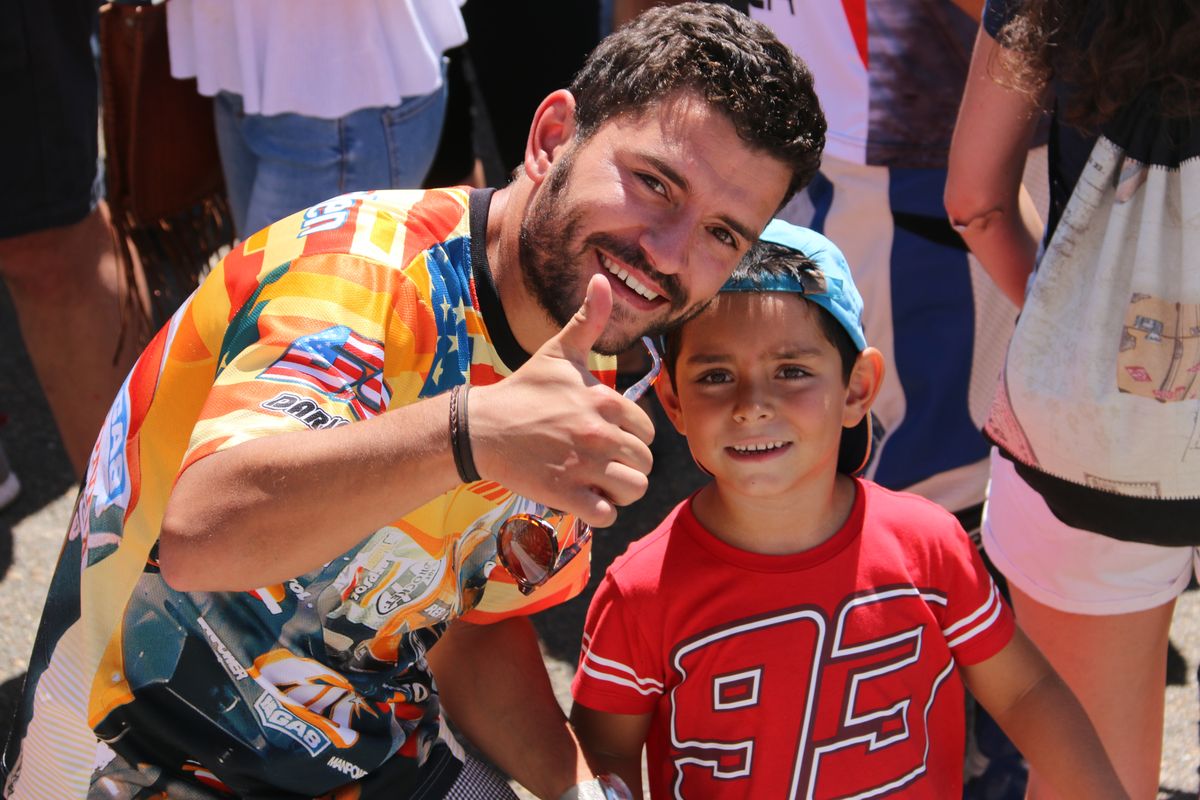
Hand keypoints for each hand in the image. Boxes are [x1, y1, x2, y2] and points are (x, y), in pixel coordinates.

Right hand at [471, 275, 654, 526]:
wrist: (482, 428)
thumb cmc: (525, 390)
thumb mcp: (560, 352)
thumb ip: (588, 320)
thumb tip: (602, 278)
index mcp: (606, 400)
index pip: (648, 431)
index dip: (632, 437)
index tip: (608, 436)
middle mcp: (600, 433)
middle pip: (645, 463)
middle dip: (628, 465)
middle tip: (602, 462)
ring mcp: (585, 466)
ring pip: (634, 489)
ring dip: (619, 491)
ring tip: (598, 482)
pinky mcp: (567, 494)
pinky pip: (608, 514)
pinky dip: (601, 511)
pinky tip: (585, 497)